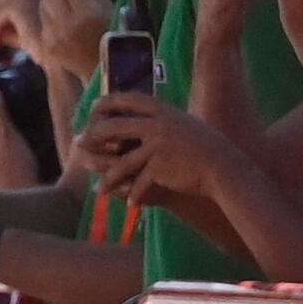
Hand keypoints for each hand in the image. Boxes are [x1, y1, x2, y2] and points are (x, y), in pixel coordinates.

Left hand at [35, 0, 111, 79]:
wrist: (102, 67)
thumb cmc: (112, 32)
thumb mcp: (107, 4)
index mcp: (86, 11)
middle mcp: (67, 23)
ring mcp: (55, 35)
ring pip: (43, 3)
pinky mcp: (47, 44)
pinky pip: (42, 19)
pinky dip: (48, 12)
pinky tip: (59, 12)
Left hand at [78, 92, 237, 202]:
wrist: (223, 167)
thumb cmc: (204, 148)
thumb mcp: (183, 125)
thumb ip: (160, 120)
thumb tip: (138, 116)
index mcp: (163, 110)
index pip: (127, 99)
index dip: (106, 103)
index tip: (92, 109)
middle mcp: (158, 124)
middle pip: (113, 127)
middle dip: (92, 136)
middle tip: (79, 144)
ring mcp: (157, 145)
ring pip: (121, 163)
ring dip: (108, 179)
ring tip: (99, 191)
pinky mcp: (160, 166)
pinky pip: (138, 182)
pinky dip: (134, 195)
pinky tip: (130, 204)